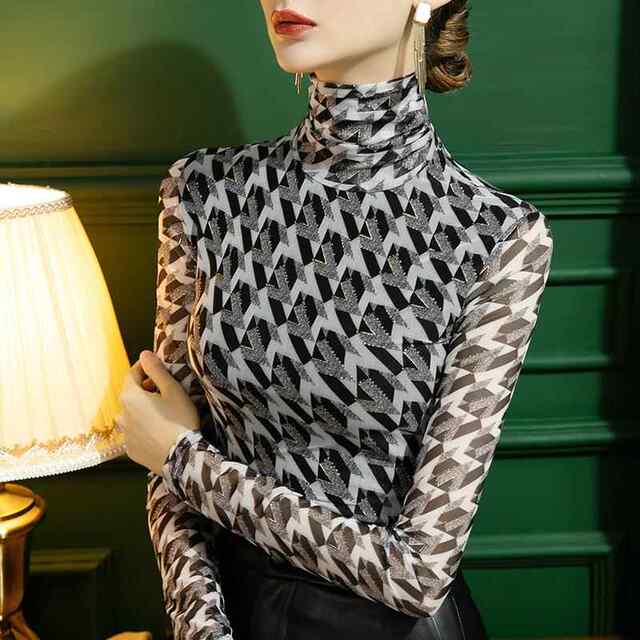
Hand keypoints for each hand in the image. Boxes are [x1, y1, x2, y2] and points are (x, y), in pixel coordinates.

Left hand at [118, 350, 199, 474]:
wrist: (181, 458)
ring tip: (163, 412)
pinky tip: (160, 431)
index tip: (157, 366)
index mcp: (130, 397)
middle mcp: (121, 414)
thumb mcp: (173, 391)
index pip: (132, 374)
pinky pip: (136, 433)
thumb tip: (144, 353)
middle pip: (131, 395)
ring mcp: (125, 435)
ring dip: (143, 410)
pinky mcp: (131, 450)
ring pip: (132, 415)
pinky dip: (144, 428)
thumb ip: (157, 371)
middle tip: (165, 390)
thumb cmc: (180, 420)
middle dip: (145, 389)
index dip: (145, 368)